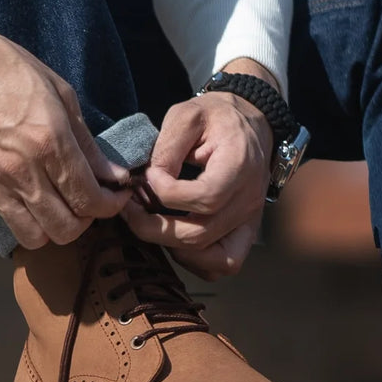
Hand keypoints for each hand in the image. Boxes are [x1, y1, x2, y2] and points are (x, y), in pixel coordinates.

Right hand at [0, 0, 130, 248]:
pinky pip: (6, 218)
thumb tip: (115, 176)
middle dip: (85, 220)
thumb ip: (87, 143)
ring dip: (53, 227)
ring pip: (36, 237)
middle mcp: (21, 169)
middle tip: (86, 201)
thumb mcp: (57, 91)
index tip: (116, 196)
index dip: (112, 205)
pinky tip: (25, 190)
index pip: (91, 199)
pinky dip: (22, 214)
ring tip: (56, 204)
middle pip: (67, 229)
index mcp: (49, 141)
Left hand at [125, 58, 274, 279]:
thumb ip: (166, 148)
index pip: (205, 198)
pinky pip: (224, 265)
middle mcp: (249, 200)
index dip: (166, 194)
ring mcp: (250, 221)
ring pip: (212, 259)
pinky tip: (174, 238)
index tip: (147, 177)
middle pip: (200, 235)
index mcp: (240, 166)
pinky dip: (196, 261)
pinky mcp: (245, 233)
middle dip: (154, 228)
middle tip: (130, 209)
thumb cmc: (216, 118)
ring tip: (150, 224)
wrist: (251, 123)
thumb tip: (149, 183)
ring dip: (173, 248)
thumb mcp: (186, 116)